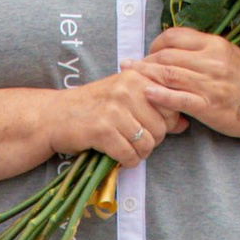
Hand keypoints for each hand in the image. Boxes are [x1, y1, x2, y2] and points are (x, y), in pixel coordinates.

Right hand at [48, 68, 184, 165]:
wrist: (54, 116)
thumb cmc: (93, 107)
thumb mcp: (126, 99)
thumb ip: (156, 108)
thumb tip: (185, 123)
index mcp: (136, 77)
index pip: (171, 105)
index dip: (164, 122)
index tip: (146, 125)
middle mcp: (127, 89)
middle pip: (162, 128)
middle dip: (151, 141)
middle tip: (132, 140)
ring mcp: (114, 108)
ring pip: (148, 144)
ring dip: (138, 154)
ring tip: (125, 148)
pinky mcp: (102, 129)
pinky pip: (130, 155)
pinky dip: (126, 162)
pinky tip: (117, 156)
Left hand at [136, 27, 239, 139]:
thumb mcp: (226, 54)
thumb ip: (202, 48)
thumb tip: (173, 44)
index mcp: (214, 44)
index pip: (175, 36)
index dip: (156, 43)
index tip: (149, 52)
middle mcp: (211, 61)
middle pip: (167, 55)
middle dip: (145, 61)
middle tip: (131, 66)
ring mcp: (209, 84)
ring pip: (169, 74)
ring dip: (145, 75)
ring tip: (128, 76)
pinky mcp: (208, 106)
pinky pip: (178, 98)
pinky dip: (159, 95)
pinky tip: (146, 93)